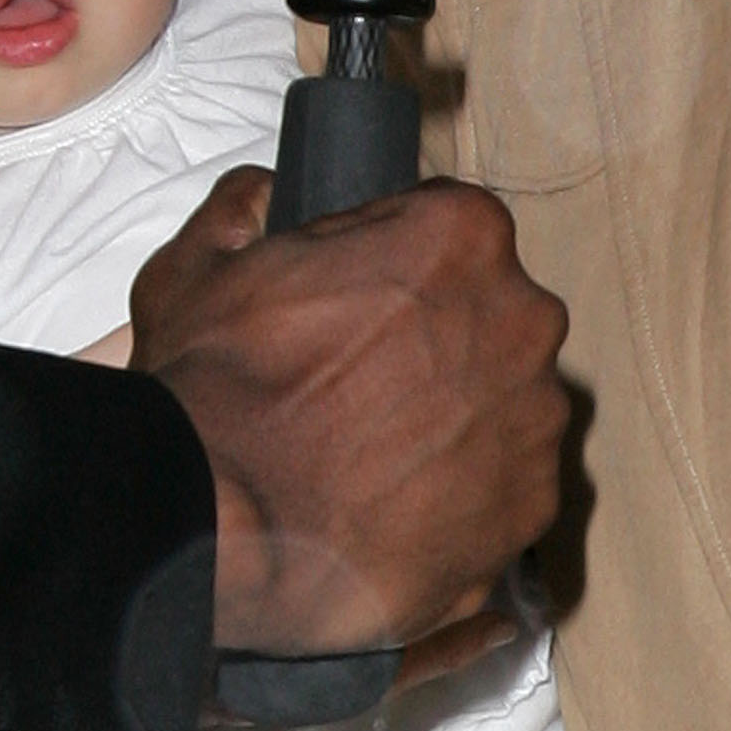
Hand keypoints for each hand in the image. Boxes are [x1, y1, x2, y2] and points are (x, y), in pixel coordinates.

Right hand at [131, 168, 567, 655]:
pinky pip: (505, 489)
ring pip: (504, 407)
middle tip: (360, 390)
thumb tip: (259, 199)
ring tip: (371, 460)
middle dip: (437, 348)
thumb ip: (243, 214)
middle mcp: (521, 319)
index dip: (398, 271)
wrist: (218, 531)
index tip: (361, 310)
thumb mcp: (196, 269)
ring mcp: (535, 418)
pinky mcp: (532, 506)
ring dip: (454, 424)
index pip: (452, 234)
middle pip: (491, 321)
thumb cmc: (214, 396)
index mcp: (460, 236)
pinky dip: (463, 498)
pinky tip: (393, 509)